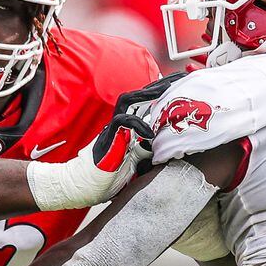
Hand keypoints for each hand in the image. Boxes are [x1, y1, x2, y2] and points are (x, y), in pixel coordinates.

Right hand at [26, 78, 183, 211]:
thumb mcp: (135, 164)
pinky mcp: (108, 137)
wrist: (85, 187)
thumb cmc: (107, 178)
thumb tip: (161, 149)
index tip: (179, 84)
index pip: (144, 103)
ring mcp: (112, 129)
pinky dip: (138, 125)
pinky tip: (150, 135)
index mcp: (127, 127)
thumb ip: (146, 153)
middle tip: (179, 77)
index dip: (160, 92)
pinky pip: (122, 122)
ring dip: (148, 94)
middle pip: (138, 95)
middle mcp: (119, 124)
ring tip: (167, 91)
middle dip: (159, 84)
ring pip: (128, 100)